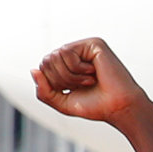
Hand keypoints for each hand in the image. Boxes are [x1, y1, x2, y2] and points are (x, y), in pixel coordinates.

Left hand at [30, 38, 152, 131]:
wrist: (118, 108)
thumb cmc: (95, 106)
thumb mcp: (61, 102)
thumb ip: (43, 90)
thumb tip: (34, 70)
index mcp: (68, 65)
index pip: (43, 67)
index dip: (52, 83)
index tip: (73, 90)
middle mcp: (75, 53)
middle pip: (47, 60)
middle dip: (61, 79)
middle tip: (82, 86)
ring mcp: (84, 47)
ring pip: (55, 56)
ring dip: (70, 76)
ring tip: (88, 81)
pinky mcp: (93, 43)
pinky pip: (67, 52)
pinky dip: (77, 69)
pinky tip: (93, 72)